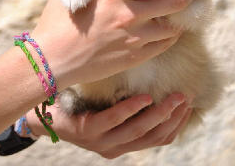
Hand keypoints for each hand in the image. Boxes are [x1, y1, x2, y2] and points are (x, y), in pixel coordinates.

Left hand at [26, 92, 192, 157]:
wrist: (46, 115)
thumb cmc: (83, 108)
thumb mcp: (109, 111)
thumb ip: (129, 107)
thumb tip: (153, 86)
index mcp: (124, 145)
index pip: (159, 140)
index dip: (177, 124)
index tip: (188, 104)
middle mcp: (116, 148)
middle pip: (153, 137)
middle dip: (173, 118)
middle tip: (185, 98)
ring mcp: (102, 141)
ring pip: (138, 131)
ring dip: (160, 114)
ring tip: (173, 97)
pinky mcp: (89, 130)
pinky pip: (114, 119)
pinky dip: (131, 109)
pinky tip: (144, 97)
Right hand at [32, 0, 205, 90]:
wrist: (51, 59)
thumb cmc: (56, 20)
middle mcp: (129, 14)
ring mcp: (134, 38)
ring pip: (174, 23)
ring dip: (185, 10)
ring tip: (188, 0)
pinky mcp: (134, 57)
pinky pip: (164, 44)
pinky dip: (172, 33)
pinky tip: (172, 26)